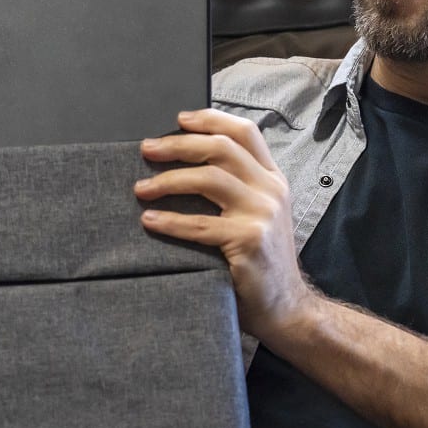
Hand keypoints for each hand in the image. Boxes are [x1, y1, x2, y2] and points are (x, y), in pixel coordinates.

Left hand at [134, 109, 317, 343]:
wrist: (286, 308)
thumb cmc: (261, 263)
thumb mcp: (259, 216)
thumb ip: (238, 189)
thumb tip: (186, 165)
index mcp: (273, 180)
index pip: (245, 132)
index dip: (210, 119)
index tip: (179, 120)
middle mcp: (271, 191)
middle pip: (221, 148)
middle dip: (179, 145)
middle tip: (147, 149)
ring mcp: (262, 214)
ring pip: (209, 178)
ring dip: (168, 180)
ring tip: (141, 188)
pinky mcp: (249, 241)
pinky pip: (201, 225)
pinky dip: (170, 222)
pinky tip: (149, 221)